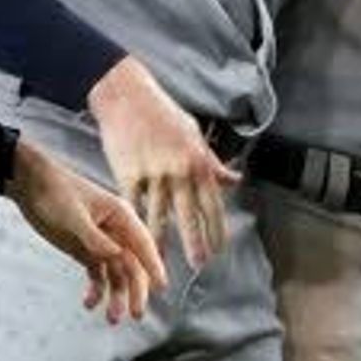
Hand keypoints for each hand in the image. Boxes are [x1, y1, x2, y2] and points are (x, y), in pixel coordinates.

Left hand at [4, 139, 165, 323]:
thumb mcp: (73, 214)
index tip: (161, 287)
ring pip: (116, 275)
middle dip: (135, 291)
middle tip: (135, 314)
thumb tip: (116, 255)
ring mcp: (102, 244)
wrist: (30, 186)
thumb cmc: (55, 192)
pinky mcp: (86, 252)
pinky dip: (96, 291)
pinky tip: (89, 303)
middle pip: (132, 265)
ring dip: (115, 297)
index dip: (154, 265)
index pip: (143, 244)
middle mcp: (116, 231)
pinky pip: (97, 276)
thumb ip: (94, 237)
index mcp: (121, 215)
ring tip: (111, 319)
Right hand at [85, 55, 233, 266]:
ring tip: (160, 262)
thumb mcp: (194, 135)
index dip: (216, 228)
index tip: (219, 248)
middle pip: (189, 214)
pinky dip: (134, 222)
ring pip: (158, 214)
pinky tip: (134, 238)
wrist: (128, 96)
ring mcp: (151, 173)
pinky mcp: (127, 173)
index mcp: (198, 162)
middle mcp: (177, 170)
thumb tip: (233, 179)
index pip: (212, 203)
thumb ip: (212, 162)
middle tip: (199, 264)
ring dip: (161, 240)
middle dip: (195, 242)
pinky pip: (133, 204)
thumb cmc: (163, 113)